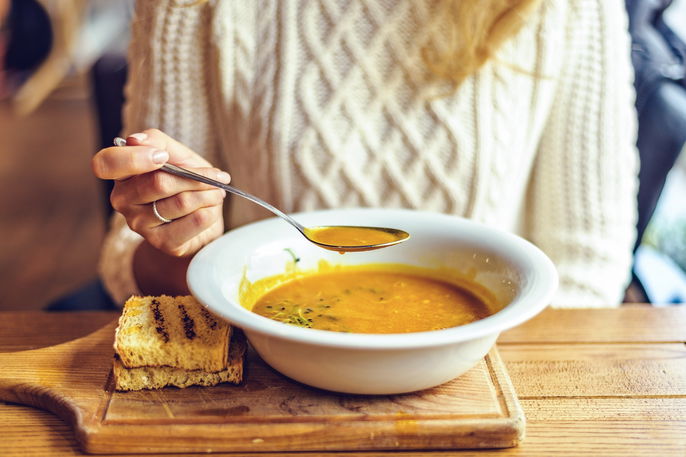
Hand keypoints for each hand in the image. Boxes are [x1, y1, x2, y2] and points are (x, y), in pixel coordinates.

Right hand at [92, 128, 230, 256]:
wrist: (202, 218)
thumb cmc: (185, 182)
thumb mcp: (176, 155)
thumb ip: (157, 142)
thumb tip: (135, 140)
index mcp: (121, 174)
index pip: (106, 164)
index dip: (133, 159)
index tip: (163, 157)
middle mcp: (123, 200)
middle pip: (159, 183)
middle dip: (196, 177)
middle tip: (216, 176)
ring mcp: (139, 224)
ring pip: (181, 202)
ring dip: (208, 194)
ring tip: (216, 192)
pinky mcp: (162, 242)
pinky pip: (194, 221)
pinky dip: (211, 211)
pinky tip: (211, 210)